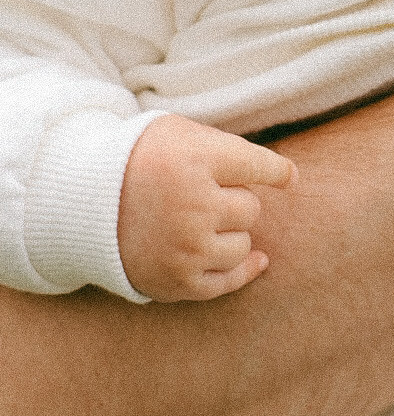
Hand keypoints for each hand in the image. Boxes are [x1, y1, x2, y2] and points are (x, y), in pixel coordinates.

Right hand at [118, 114, 295, 300]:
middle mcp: (194, 205)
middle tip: (199, 195)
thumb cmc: (141, 160)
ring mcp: (186, 247)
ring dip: (230, 232)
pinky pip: (229, 280)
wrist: (82, 202)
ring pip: (243, 243)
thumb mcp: (179, 134)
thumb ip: (229, 149)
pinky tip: (258, 260)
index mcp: (195, 160)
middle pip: (250, 208)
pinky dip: (245, 269)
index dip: (276, 171)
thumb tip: (288, 176)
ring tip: (197, 221)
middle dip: (233, 200)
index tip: (289, 177)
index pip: (257, 165)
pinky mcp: (178, 281)